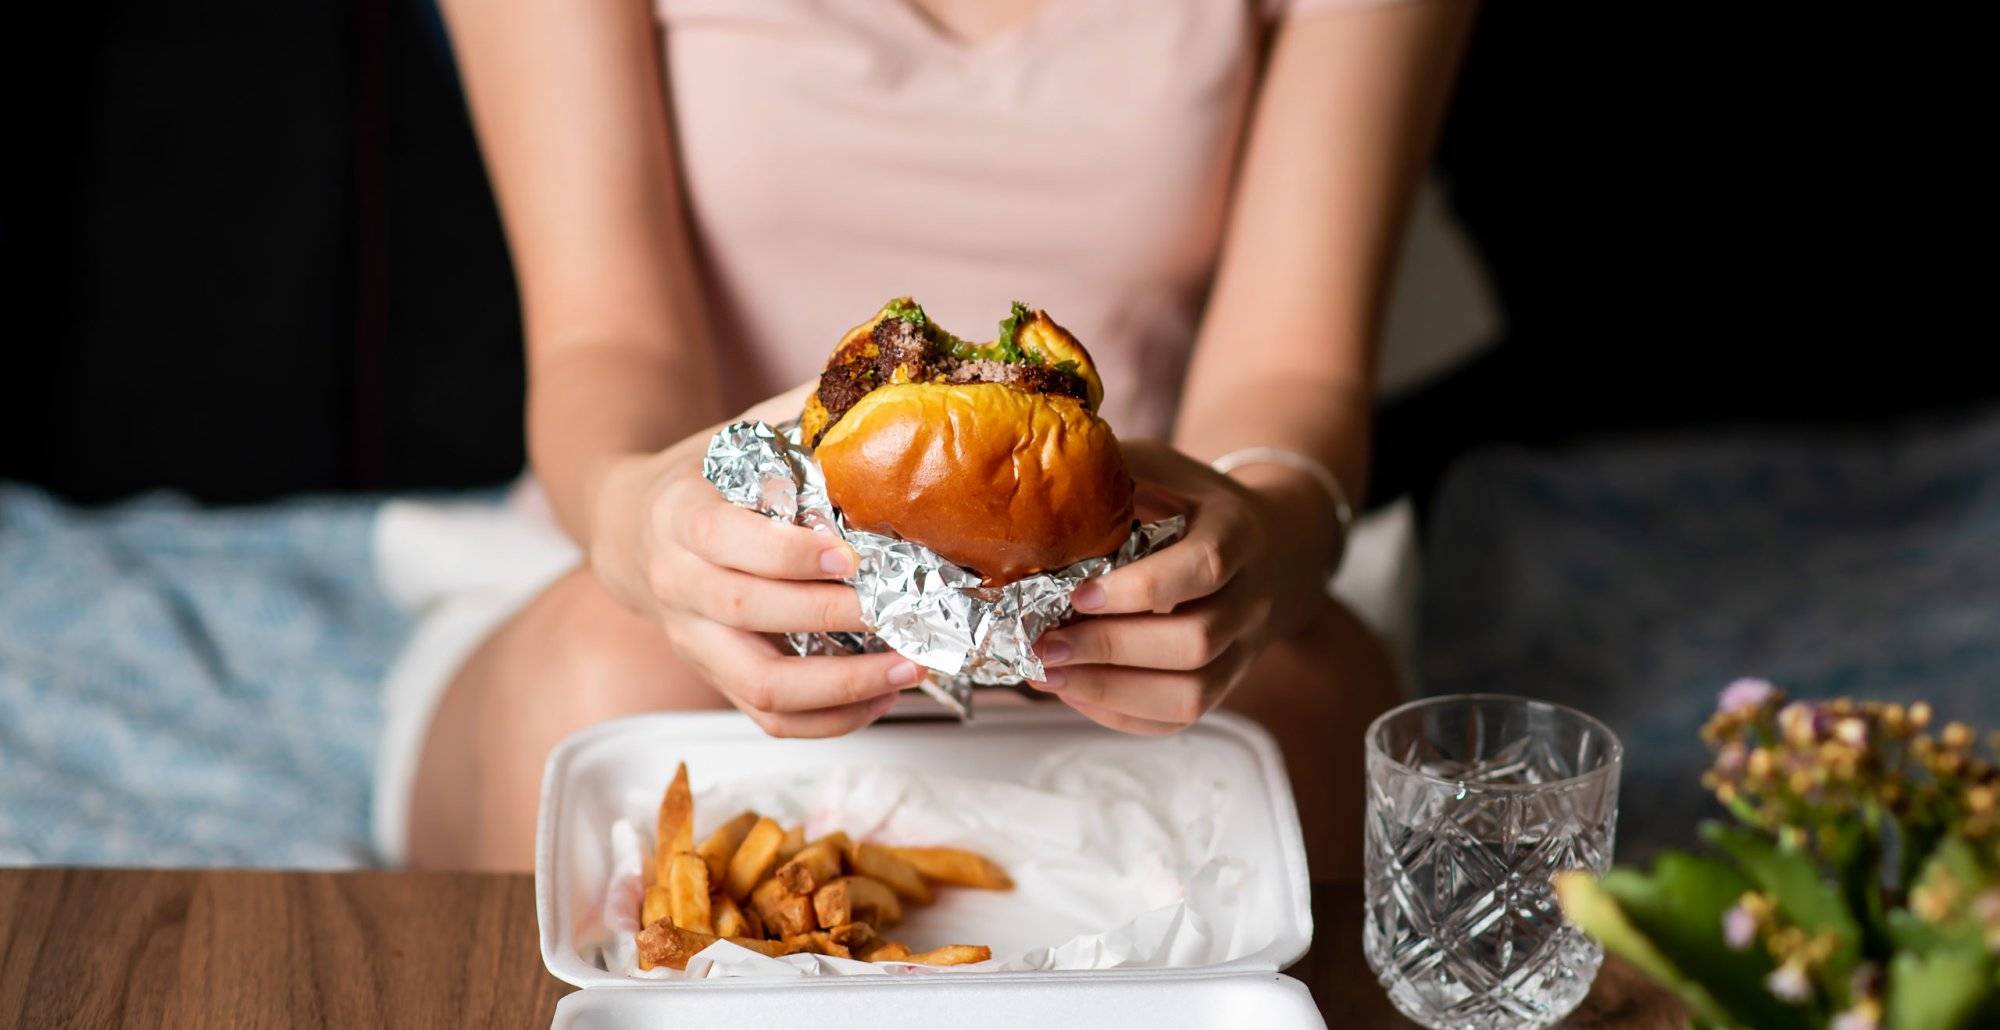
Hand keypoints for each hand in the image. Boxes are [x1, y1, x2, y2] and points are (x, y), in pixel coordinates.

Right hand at [587, 384, 921, 736]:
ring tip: (909, 665)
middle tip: (905, 607)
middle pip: (748, 614)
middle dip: (833, 615)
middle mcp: (678, 585)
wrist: (628, 527)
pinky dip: (830, 720)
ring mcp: (693, 640)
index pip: (726, 542)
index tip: (851, 553)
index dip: (788, 553)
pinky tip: (883, 698)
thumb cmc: (703, 476)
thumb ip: (803, 411)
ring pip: (759, 686)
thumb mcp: (739, 432)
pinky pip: (769, 718)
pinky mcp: (714, 677)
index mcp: (680, 515)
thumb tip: (884, 377)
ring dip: (841, 686)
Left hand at [1030, 441, 1334, 734]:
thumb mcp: (1161, 468)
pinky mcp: (1226, 683)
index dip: (1139, 589)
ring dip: (1113, 692)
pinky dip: (1123, 714)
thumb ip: (1111, 472)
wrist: (1271, 546)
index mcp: (1238, 532)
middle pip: (1196, 642)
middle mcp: (1251, 598)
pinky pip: (1180, 718)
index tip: (1077, 595)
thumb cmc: (1193, 503)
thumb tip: (1035, 482)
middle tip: (1044, 644)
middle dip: (1113, 649)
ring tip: (1048, 675)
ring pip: (1193, 694)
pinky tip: (1074, 692)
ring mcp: (1244, 649)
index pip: (1202, 568)